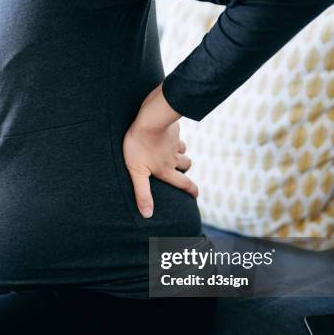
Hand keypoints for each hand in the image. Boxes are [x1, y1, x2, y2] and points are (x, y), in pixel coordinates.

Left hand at [123, 84, 197, 217]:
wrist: (149, 120)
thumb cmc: (139, 146)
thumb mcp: (137, 172)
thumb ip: (142, 193)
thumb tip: (148, 215)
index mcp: (165, 170)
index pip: (182, 183)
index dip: (191, 190)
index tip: (196, 195)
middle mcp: (173, 158)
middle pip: (187, 164)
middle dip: (185, 168)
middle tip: (180, 170)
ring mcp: (174, 143)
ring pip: (183, 149)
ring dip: (180, 152)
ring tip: (171, 152)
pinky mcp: (173, 129)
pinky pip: (177, 134)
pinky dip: (174, 137)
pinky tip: (167, 134)